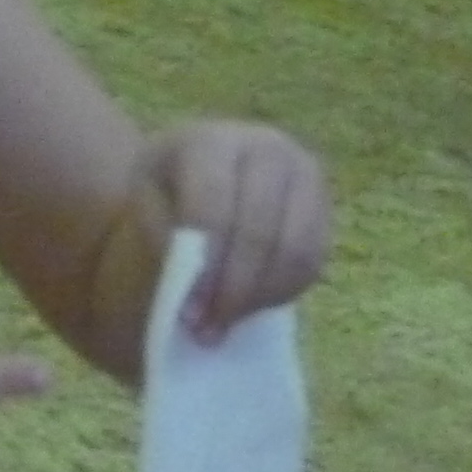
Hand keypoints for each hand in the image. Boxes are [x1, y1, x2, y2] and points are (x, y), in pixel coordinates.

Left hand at [133, 120, 330, 337]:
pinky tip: (250, 307)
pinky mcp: (325, 203)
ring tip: (225, 324)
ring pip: (295, 250)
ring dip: (260, 298)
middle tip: (206, 329)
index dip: (203, 265)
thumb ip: (166, 241)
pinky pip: (314, 260)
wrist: (197, 178)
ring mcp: (305, 172)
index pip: (211, 208)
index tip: (186, 310)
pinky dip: (283, 292)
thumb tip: (196, 291)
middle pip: (260, 232)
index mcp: (209, 141)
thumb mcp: (145, 208)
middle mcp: (266, 146)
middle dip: (232, 290)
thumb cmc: (164, 195)